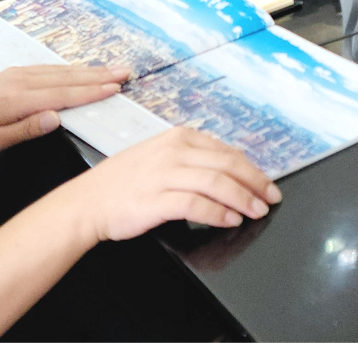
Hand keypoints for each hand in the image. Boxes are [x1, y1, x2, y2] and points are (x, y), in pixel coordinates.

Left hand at [0, 64, 129, 160]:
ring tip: (111, 69)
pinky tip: (79, 70)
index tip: (115, 88)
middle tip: (125, 72)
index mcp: (16, 100)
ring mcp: (16, 74)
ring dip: (87, 70)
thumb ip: (24, 129)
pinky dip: (69, 69)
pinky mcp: (12, 74)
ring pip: (58, 70)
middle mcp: (19, 81)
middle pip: (65, 77)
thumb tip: (56, 117)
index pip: (62, 95)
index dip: (90, 92)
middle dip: (97, 75)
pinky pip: (48, 69)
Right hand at [59, 127, 279, 240]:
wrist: (86, 203)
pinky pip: (197, 205)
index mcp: (178, 138)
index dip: (252, 169)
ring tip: (256, 211)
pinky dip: (219, 213)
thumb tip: (229, 170)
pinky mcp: (156, 199)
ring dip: (243, 199)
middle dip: (255, 183)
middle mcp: (174, 152)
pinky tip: (230, 220)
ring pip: (217, 183)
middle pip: (228, 165)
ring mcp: (165, 174)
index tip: (266, 183)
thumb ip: (191, 158)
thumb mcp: (158, 156)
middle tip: (271, 198)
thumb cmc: (122, 183)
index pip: (227, 151)